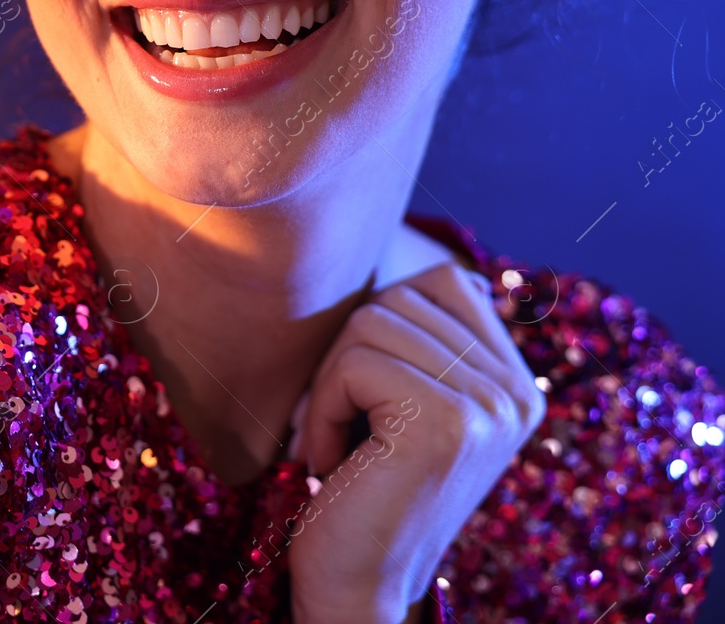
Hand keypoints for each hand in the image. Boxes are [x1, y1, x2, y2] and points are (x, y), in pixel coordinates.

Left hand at [283, 263, 546, 623]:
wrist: (358, 582)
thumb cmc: (361, 485)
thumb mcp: (403, 401)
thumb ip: (420, 337)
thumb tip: (421, 256)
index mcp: (516, 382)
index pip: (443, 281)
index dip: (379, 326)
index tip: (368, 395)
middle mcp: (517, 391)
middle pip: (398, 299)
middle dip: (345, 358)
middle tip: (343, 427)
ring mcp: (489, 405)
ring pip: (370, 325)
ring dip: (328, 387)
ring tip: (339, 446)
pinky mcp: (446, 422)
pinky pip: (352, 364)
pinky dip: (321, 411)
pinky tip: (333, 463)